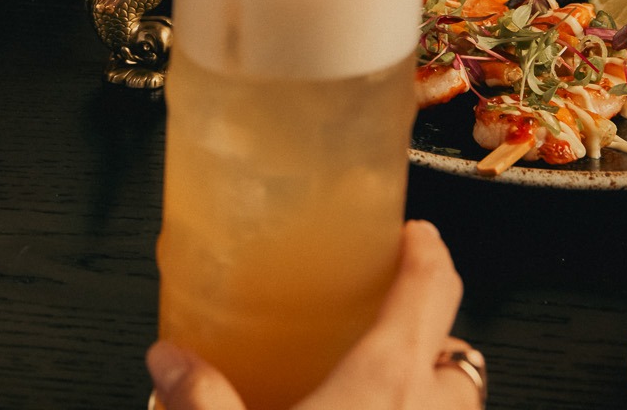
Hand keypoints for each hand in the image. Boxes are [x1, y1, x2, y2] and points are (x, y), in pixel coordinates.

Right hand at [147, 222, 471, 409]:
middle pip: (459, 359)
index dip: (428, 253)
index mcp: (388, 380)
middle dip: (432, 340)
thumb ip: (200, 397)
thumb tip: (168, 358)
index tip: (415, 234)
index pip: (431, 290)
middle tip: (388, 326)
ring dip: (432, 399)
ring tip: (381, 395)